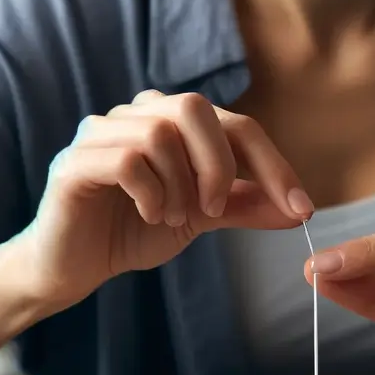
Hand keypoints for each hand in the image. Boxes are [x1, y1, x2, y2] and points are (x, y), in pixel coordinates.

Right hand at [16, 90, 312, 313]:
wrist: (74, 266)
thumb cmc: (134, 230)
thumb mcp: (200, 216)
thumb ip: (242, 204)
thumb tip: (297, 209)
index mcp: (171, 120)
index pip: (236, 124)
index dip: (273, 164)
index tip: (300, 208)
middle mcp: (135, 114)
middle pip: (195, 109)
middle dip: (218, 164)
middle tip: (211, 209)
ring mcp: (100, 132)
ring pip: (159, 134)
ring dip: (178, 186)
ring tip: (169, 217)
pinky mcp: (74, 162)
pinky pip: (126, 160)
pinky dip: (150, 193)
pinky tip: (148, 214)